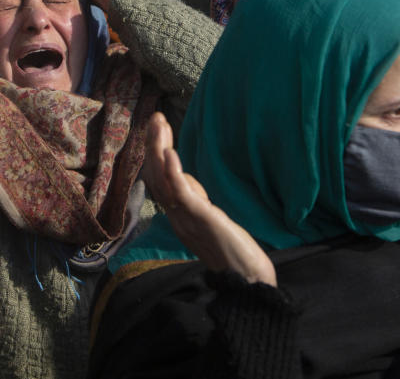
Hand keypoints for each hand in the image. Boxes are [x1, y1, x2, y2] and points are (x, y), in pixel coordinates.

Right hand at [142, 112, 275, 285]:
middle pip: (156, 176)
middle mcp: (176, 216)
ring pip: (164, 182)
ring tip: (159, 126)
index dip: (156, 152)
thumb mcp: (209, 220)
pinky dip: (174, 174)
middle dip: (153, 145)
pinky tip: (171, 154)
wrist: (245, 281)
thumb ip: (196, 201)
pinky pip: (181, 196)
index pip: (160, 179)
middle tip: (155, 118)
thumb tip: (187, 181)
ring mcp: (185, 219)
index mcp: (178, 215)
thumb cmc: (233, 254)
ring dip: (159, 151)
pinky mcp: (200, 221)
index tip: (158, 127)